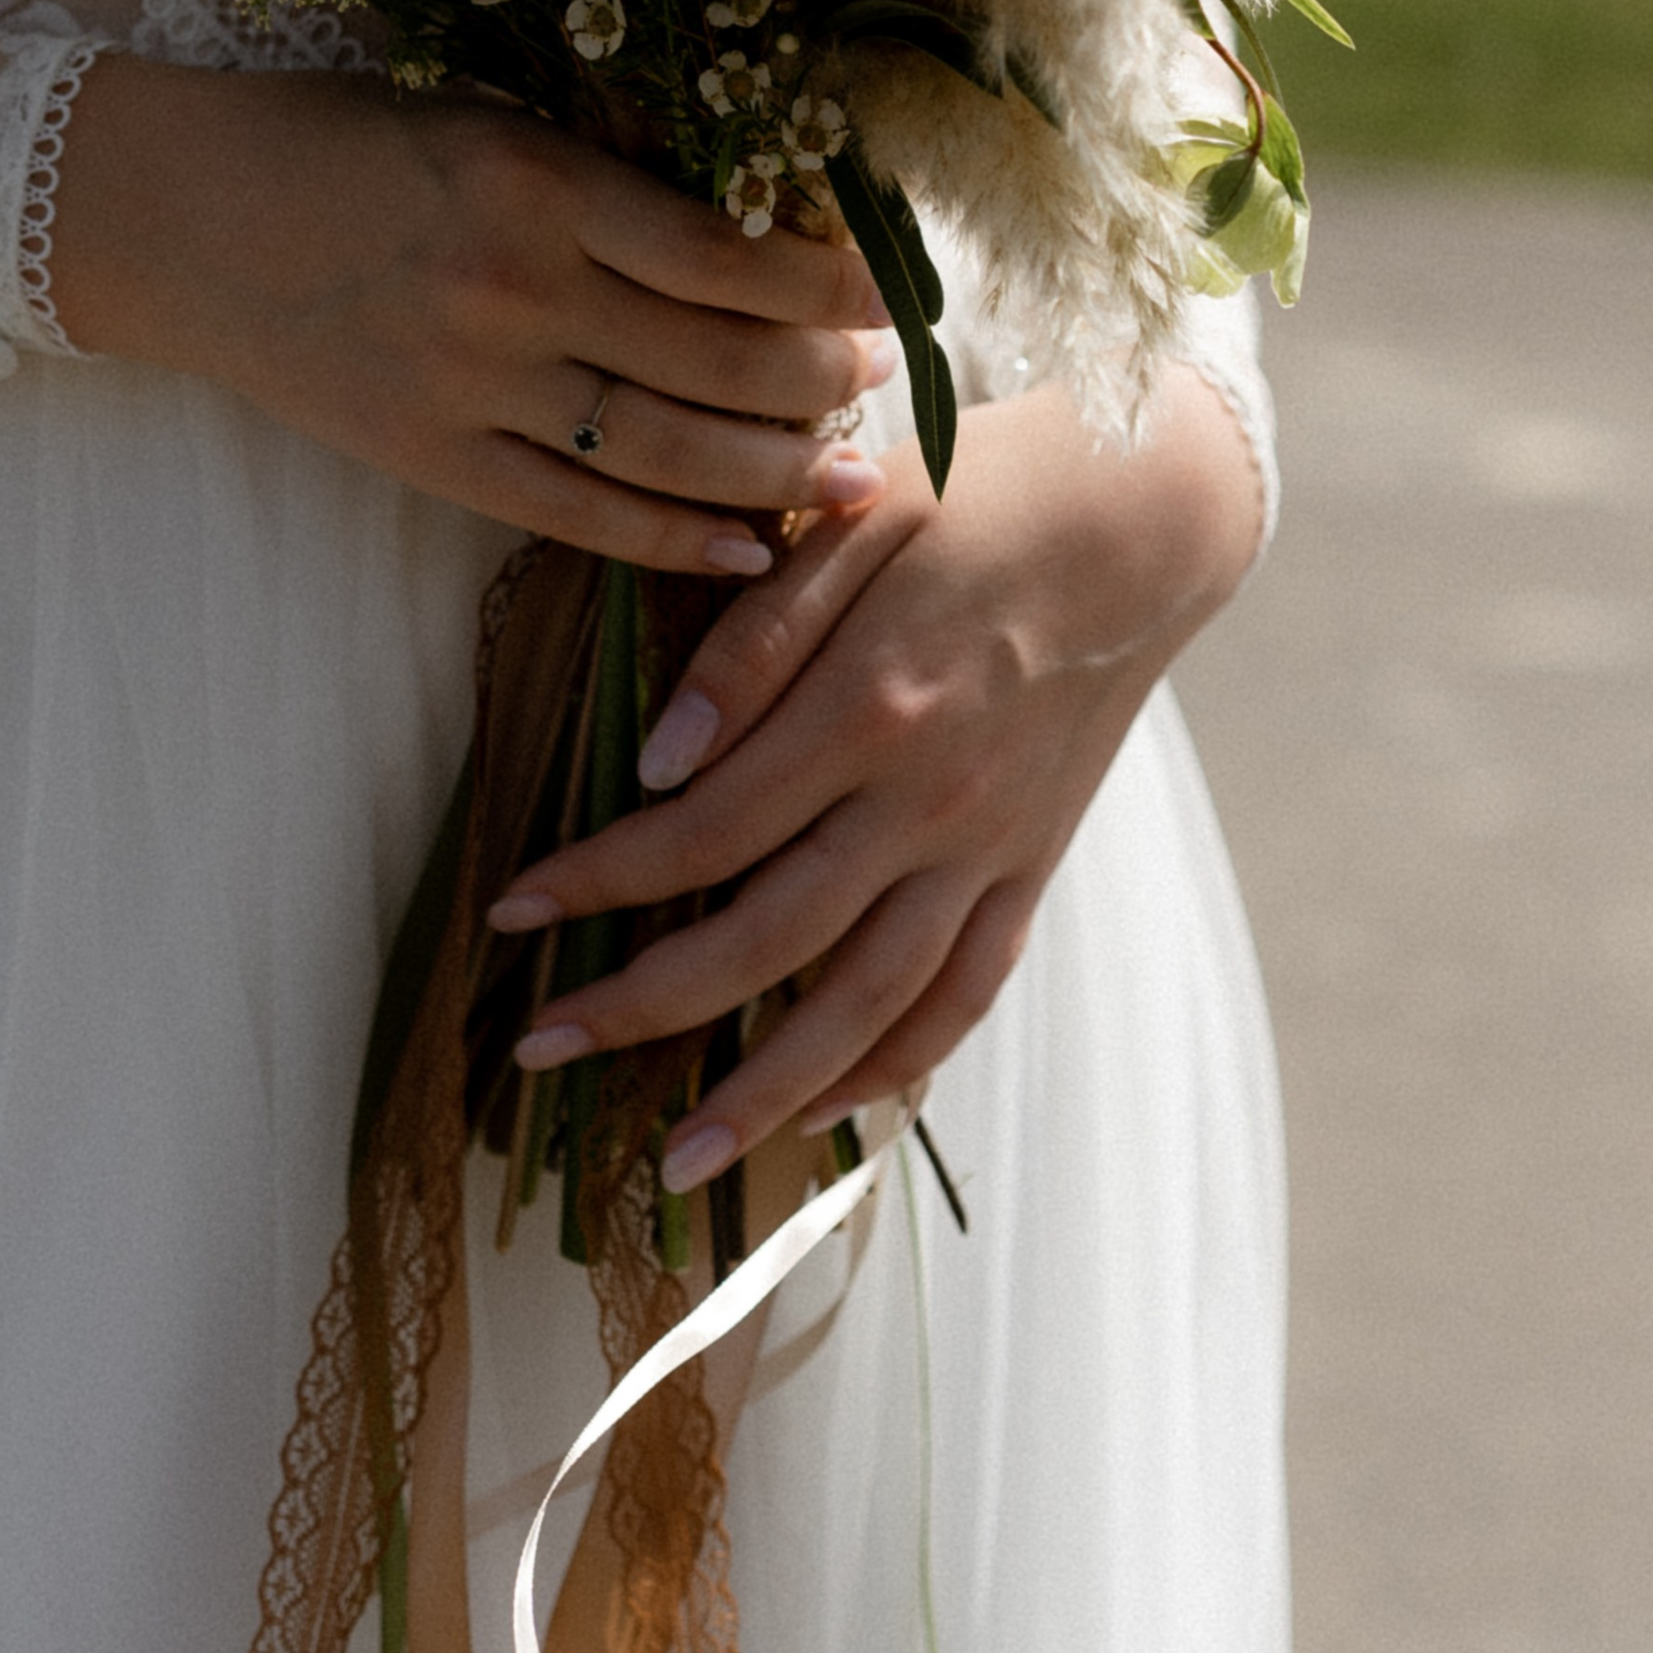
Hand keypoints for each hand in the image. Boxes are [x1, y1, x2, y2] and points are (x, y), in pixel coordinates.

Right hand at [46, 54, 899, 575]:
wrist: (183, 217)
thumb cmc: (344, 143)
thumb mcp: (487, 122)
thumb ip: (604, 179)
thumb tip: (753, 231)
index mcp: (538, 184)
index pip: (730, 257)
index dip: (830, 289)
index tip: (885, 295)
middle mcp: (516, 289)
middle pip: (721, 363)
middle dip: (826, 380)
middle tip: (883, 381)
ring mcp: (472, 384)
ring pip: (669, 451)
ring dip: (778, 470)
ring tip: (848, 471)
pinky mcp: (432, 457)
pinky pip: (579, 514)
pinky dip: (674, 539)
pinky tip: (746, 548)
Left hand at [488, 368, 1264, 1179]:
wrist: (1144, 518)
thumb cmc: (978, 492)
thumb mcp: (855, 518)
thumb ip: (754, 639)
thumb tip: (660, 761)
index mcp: (870, 705)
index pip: (702, 829)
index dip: (598, 877)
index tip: (508, 908)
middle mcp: (928, 802)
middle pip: (766, 940)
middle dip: (642, 1006)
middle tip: (539, 1049)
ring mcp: (987, 850)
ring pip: (867, 1004)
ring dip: (766, 1091)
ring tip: (676, 1159)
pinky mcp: (1030, 870)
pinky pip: (962, 996)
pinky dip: (895, 1065)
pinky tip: (827, 1111)